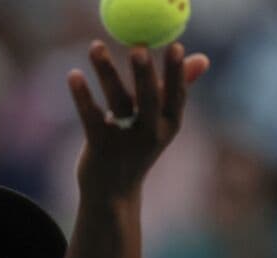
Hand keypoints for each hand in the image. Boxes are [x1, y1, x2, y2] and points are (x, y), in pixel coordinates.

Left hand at [68, 40, 209, 197]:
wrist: (113, 194)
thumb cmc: (136, 148)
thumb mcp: (160, 122)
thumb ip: (176, 89)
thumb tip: (202, 58)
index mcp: (169, 125)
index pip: (176, 95)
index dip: (176, 72)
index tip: (175, 45)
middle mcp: (150, 134)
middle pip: (149, 99)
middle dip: (145, 73)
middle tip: (139, 47)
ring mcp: (124, 142)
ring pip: (116, 102)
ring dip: (106, 72)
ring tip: (95, 46)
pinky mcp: (99, 147)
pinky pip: (90, 117)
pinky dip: (82, 95)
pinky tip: (74, 75)